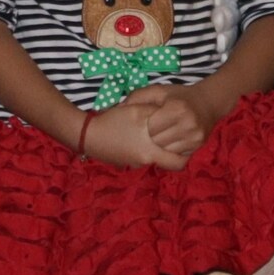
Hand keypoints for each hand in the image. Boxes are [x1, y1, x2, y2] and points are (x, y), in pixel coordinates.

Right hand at [77, 102, 195, 170]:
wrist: (86, 135)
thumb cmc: (113, 122)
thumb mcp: (137, 111)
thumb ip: (156, 112)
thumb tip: (171, 113)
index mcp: (151, 152)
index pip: (179, 163)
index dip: (186, 154)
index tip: (186, 142)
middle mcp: (145, 161)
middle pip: (168, 162)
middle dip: (173, 152)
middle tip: (175, 137)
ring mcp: (134, 163)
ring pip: (154, 158)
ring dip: (157, 148)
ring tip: (156, 132)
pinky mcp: (125, 161)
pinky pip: (142, 156)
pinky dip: (145, 148)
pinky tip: (138, 135)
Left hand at [126, 86, 209, 160]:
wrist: (208, 102)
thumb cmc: (178, 96)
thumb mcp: (158, 91)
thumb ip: (138, 97)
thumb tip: (119, 109)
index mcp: (175, 109)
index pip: (150, 129)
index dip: (145, 127)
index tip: (146, 123)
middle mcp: (187, 125)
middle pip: (157, 142)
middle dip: (150, 139)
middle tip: (151, 132)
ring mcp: (194, 137)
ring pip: (166, 152)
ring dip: (160, 147)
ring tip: (160, 137)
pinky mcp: (198, 146)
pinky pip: (177, 156)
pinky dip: (170, 151)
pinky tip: (170, 141)